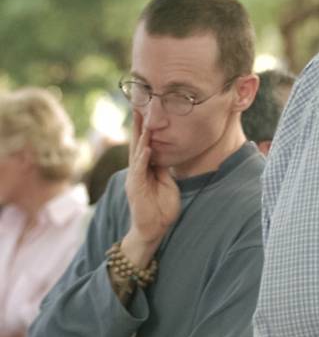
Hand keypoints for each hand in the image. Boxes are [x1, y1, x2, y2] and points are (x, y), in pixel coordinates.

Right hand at [122, 110, 179, 264]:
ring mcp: (135, 179)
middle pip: (137, 144)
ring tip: (142, 122)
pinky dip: (142, 159)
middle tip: (137, 107)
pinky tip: (146, 149)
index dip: (145, 129)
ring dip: (140, 138)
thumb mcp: (165, 183)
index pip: (144, 145)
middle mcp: (138, 171)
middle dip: (138, 127)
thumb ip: (163, 169)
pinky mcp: (136, 189)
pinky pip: (139, 171)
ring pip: (137, 154)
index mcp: (145, 169)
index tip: (146, 111)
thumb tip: (166, 154)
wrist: (152, 229)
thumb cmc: (160, 207)